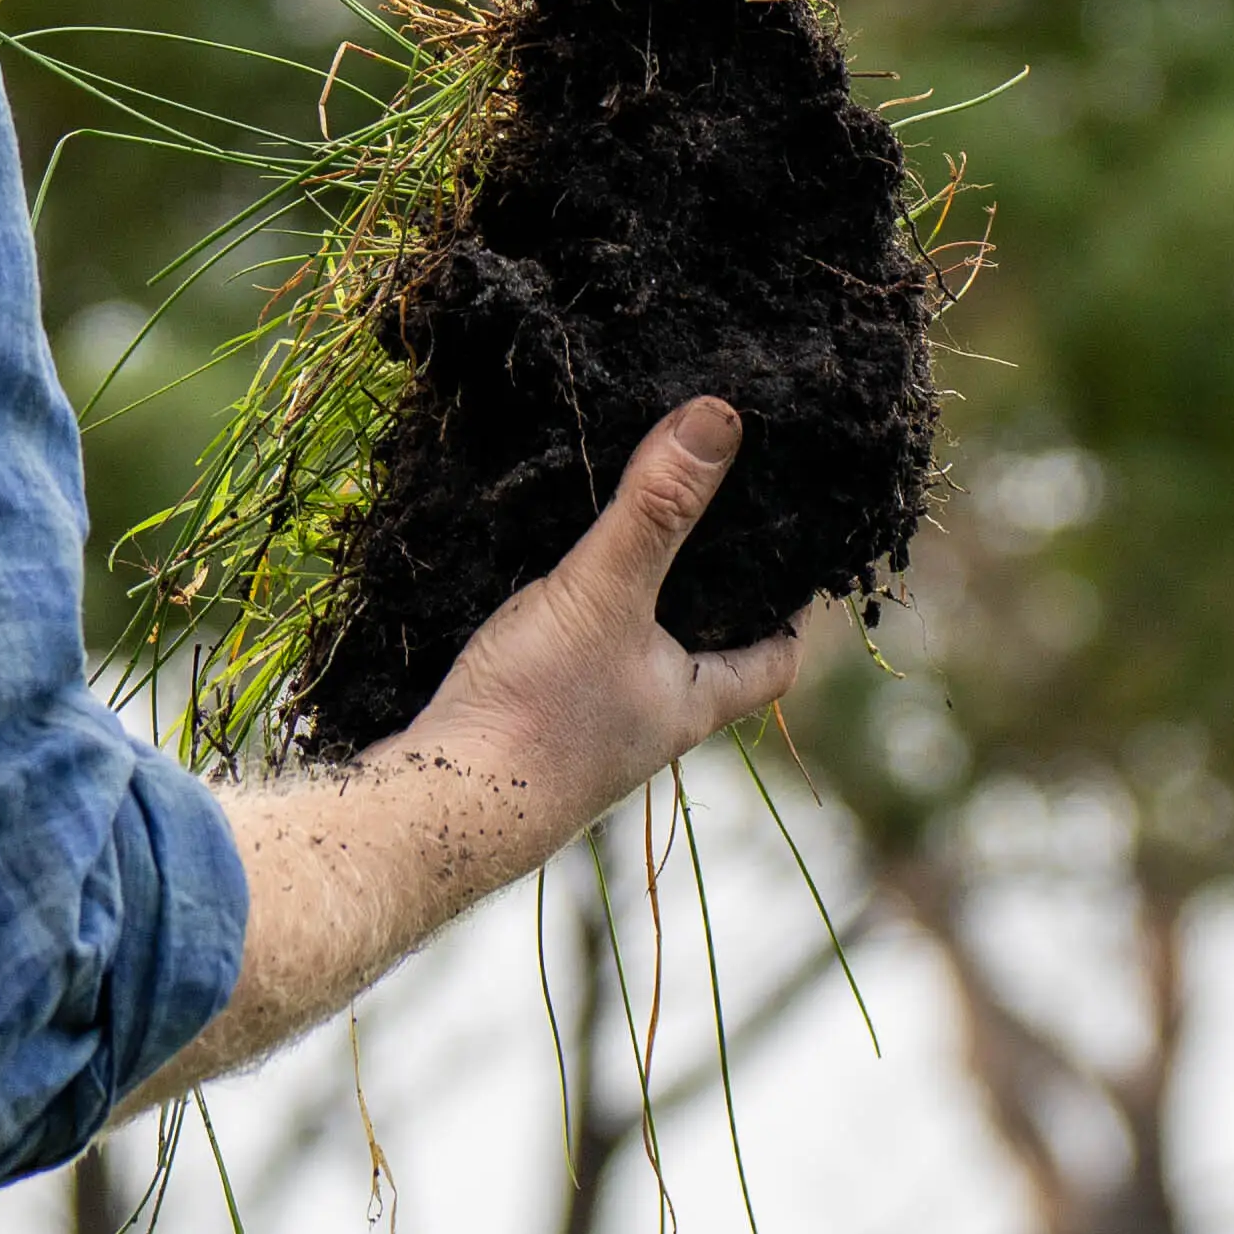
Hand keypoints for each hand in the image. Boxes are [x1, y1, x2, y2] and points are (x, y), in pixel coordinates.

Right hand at [409, 399, 820, 857]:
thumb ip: (656, 511)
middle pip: (699, 657)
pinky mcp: (519, 736)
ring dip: (625, 613)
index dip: (791, 615)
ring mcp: (581, 739)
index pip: (774, 660)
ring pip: (623, 665)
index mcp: (691, 704)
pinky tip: (527, 594)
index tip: (797, 564)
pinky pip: (558, 673)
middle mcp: (645, 728)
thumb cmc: (536, 716)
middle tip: (699, 526)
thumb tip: (720, 420)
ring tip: (619, 539)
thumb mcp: (602, 594)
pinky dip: (558, 632)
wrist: (436, 813)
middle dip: (702, 599)